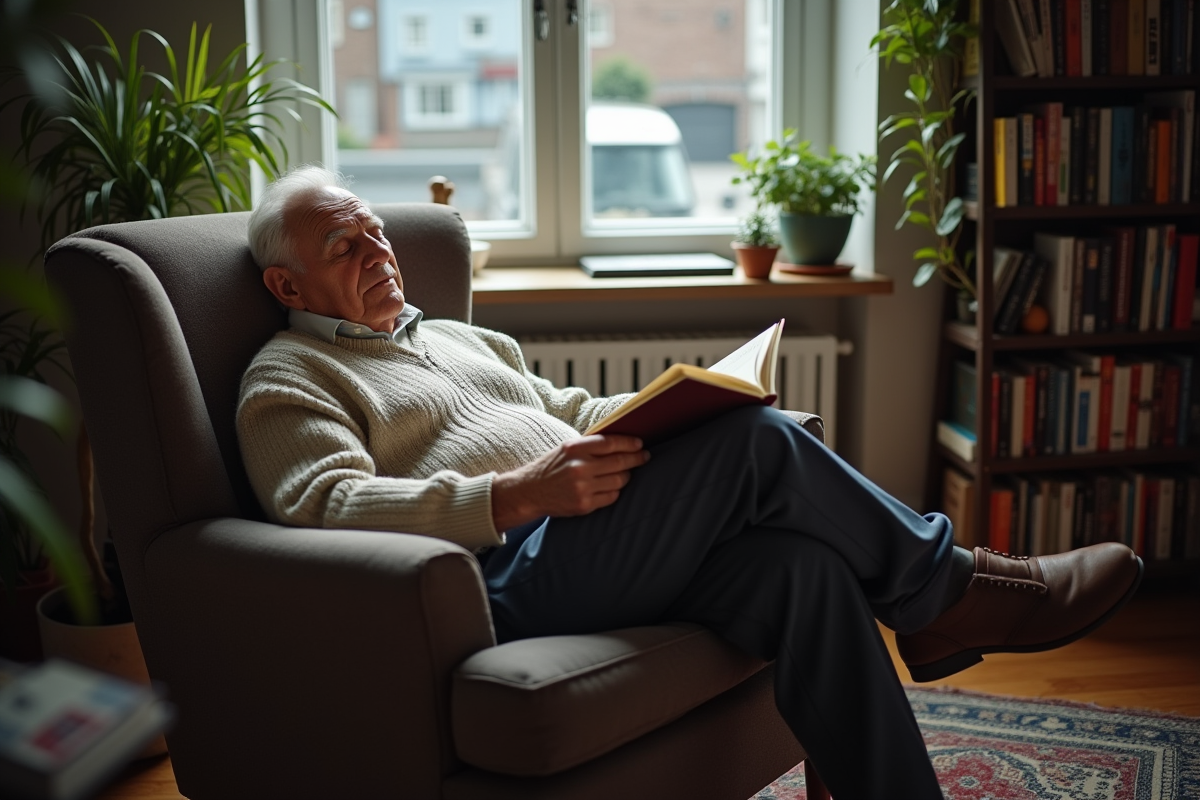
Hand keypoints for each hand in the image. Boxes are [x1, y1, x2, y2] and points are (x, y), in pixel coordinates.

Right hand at [491, 435, 649, 530]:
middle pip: (619, 462)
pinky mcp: (584, 505)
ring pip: (619, 480)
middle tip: (644, 457)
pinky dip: (615, 491)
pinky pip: (611, 497)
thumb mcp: (566, 449)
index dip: (629, 443)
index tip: (640, 444)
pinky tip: (612, 486)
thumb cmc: (551, 467)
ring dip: (626, 476)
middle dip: (636, 459)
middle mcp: (579, 467)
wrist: (528, 492)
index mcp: (574, 449)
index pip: (610, 443)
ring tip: (626, 472)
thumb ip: (590, 446)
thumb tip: (622, 442)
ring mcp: (582, 488)